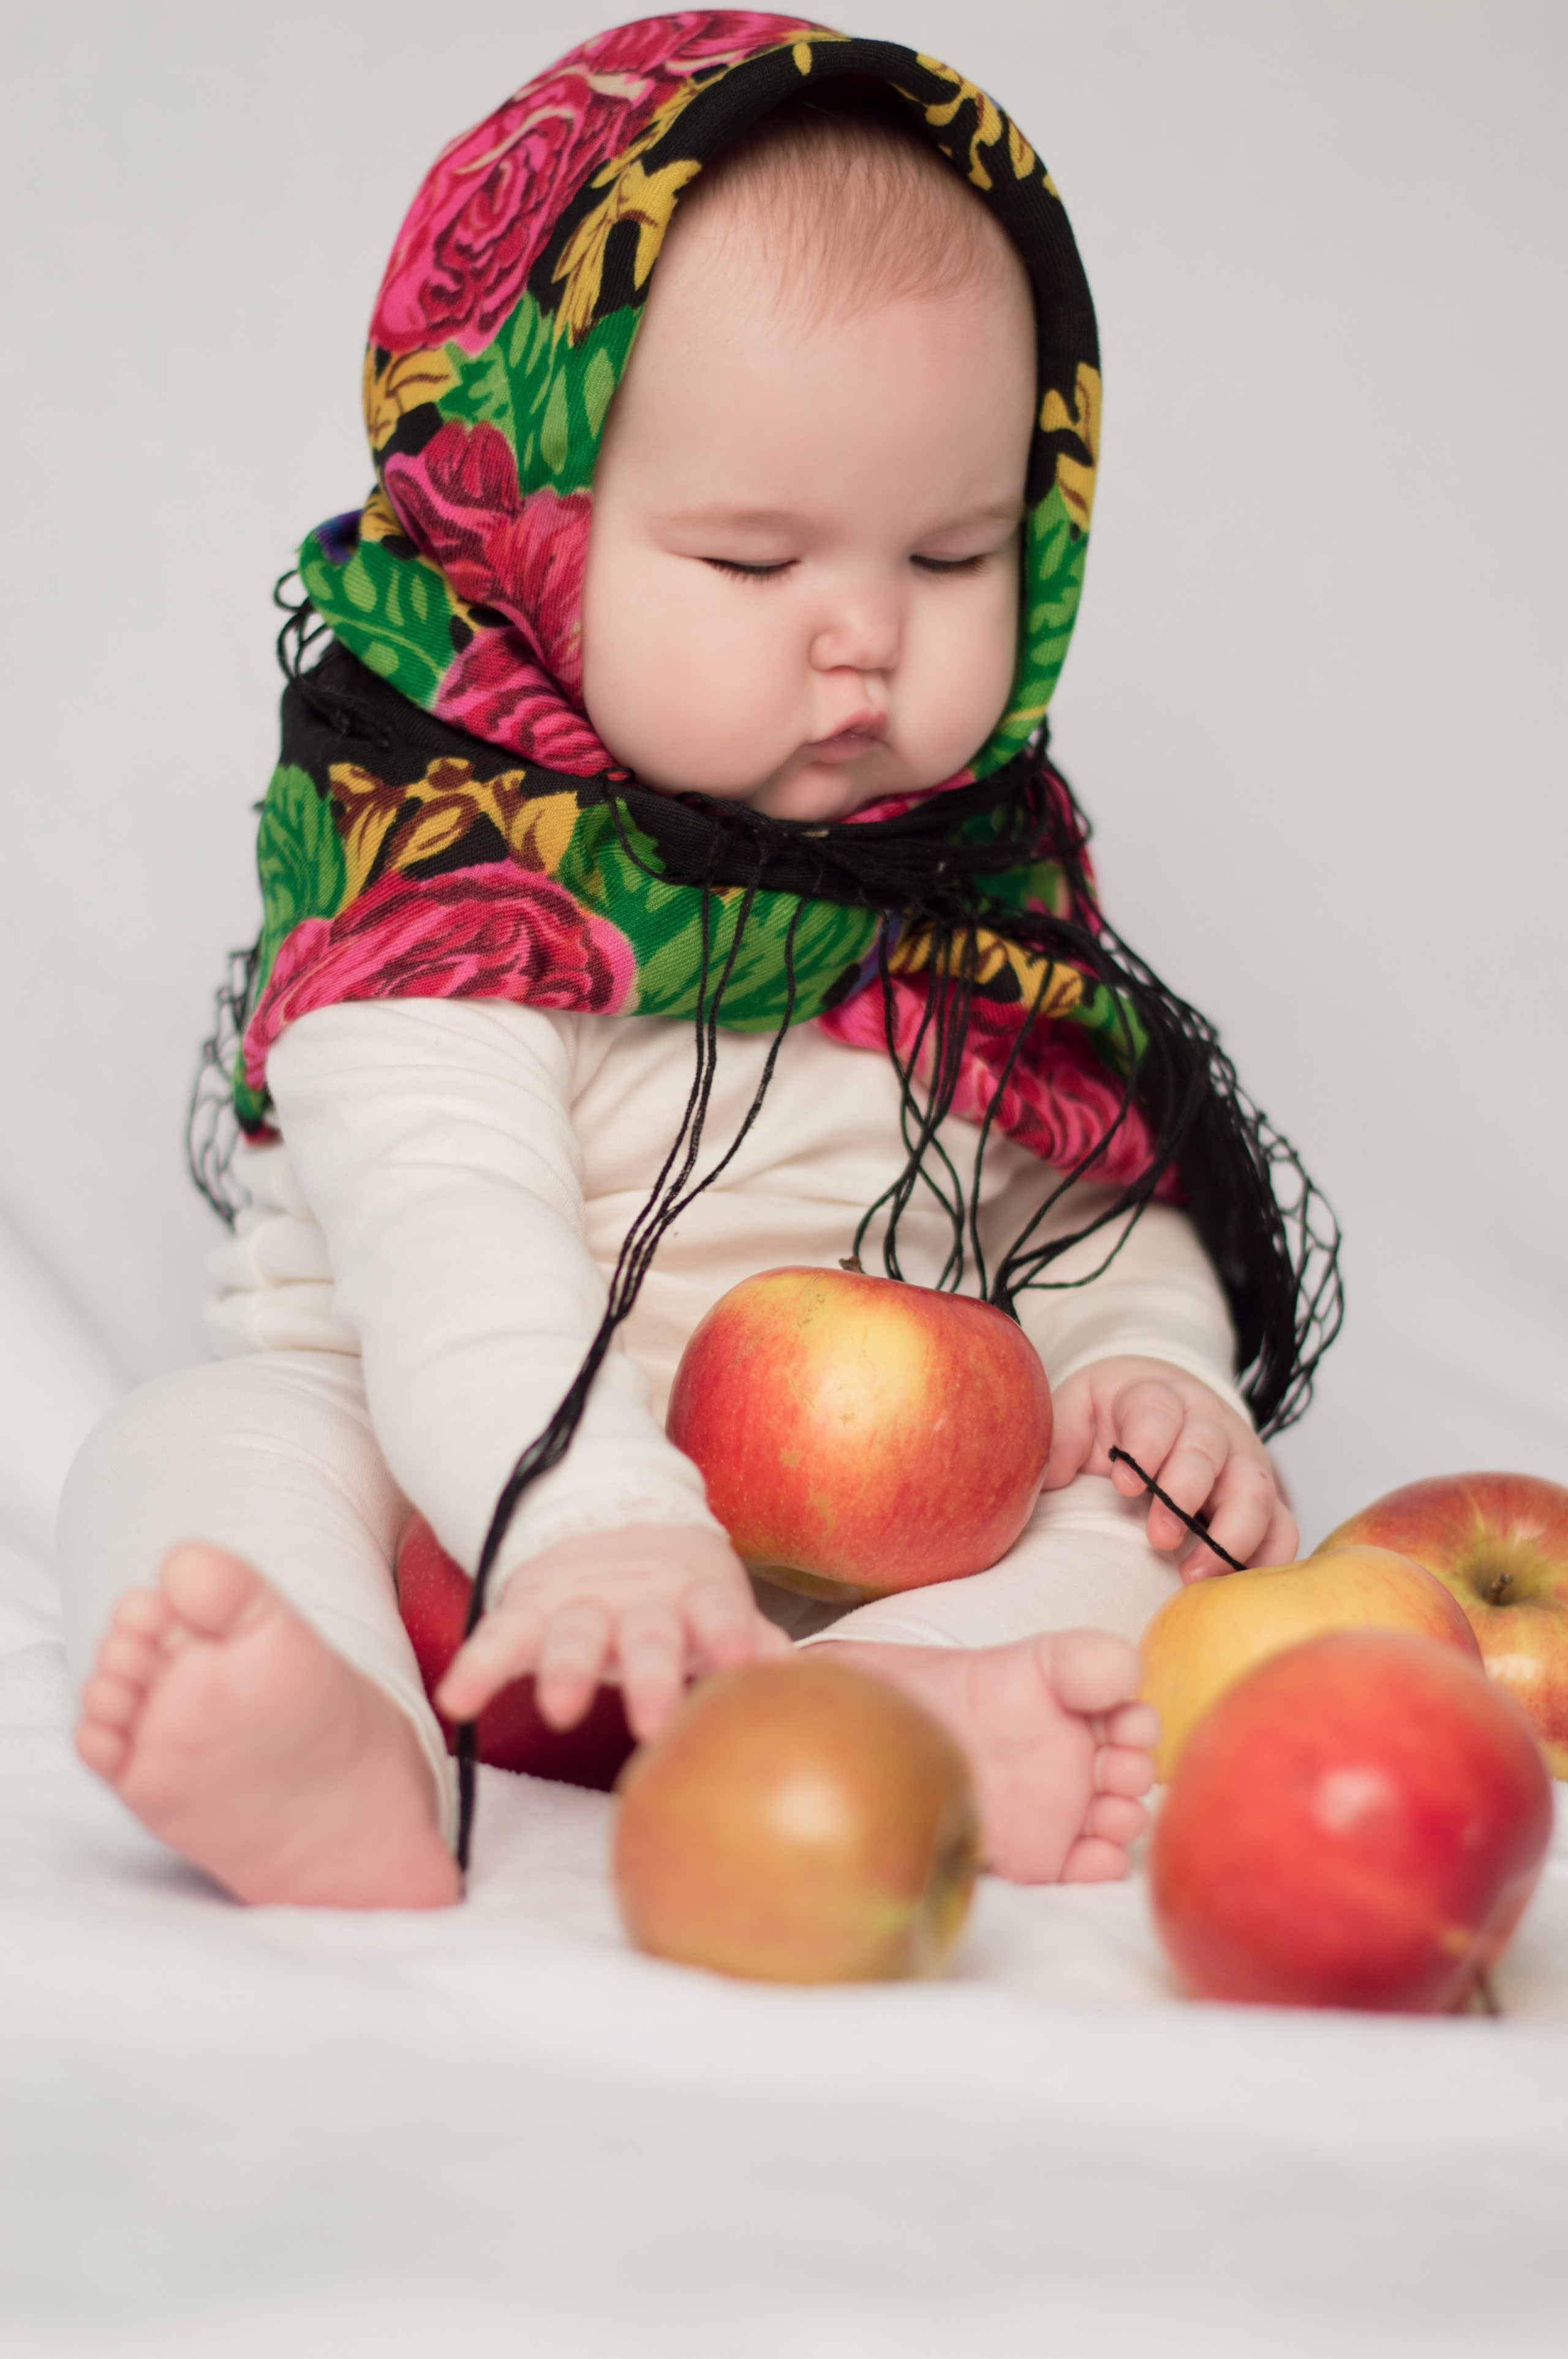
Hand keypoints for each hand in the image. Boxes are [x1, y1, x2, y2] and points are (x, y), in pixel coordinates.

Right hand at [434, 1522, 788, 1741]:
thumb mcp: (719, 1606)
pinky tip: (456, 1700)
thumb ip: (754, 1642)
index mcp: (694, 1598)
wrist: (608, 1518)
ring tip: (559, 1709)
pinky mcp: (529, 1607)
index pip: (719, 1616)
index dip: (730, 1639)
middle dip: (651, 1677)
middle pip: (645, 1637)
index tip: (742, 1667)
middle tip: (655, 1723)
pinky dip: (476, 1667)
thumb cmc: (680, 1592)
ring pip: (571, 1635)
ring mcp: (579, 1602)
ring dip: (565, 1671)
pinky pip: (498, 1638)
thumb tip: (810, 1688)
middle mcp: (638, 1600)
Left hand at [1040, 1356, 1296, 1579]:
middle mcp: (1210, 1426)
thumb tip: (1052, 1472)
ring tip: (1192, 1573)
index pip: (1158, 1413)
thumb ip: (1063, 1432)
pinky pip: (1282, 1528)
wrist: (1165, 1405)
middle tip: (1157, 1537)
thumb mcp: (1079, 1405)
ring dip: (1230, 1536)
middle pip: (1209, 1453)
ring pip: (1256, 1492)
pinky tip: (1235, 1586)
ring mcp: (1243, 1462)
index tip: (1123, 1484)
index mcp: (1160, 1397)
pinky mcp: (1264, 1498)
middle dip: (1185, 1494)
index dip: (1146, 1447)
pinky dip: (1268, 1557)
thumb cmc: (1116, 1414)